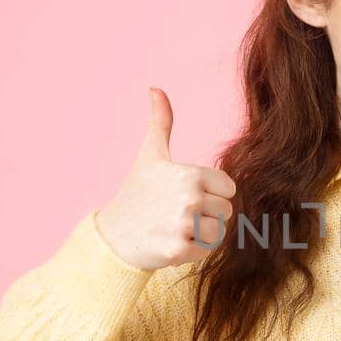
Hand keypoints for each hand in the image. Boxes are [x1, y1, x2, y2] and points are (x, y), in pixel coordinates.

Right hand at [94, 87, 237, 271]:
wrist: (112, 235)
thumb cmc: (135, 193)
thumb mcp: (149, 155)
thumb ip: (160, 122)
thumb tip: (155, 89)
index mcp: (190, 174)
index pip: (229, 189)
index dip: (211, 194)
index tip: (187, 195)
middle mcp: (189, 198)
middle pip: (226, 212)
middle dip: (208, 215)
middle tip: (179, 214)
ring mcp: (184, 225)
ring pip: (220, 233)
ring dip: (203, 234)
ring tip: (178, 228)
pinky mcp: (180, 250)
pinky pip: (207, 251)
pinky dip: (193, 250)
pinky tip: (172, 242)